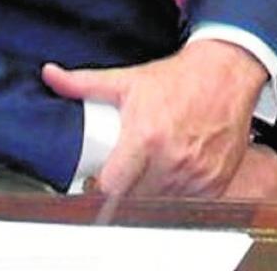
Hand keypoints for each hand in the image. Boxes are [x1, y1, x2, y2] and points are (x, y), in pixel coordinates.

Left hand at [42, 40, 268, 198]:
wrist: (225, 74)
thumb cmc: (177, 78)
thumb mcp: (127, 80)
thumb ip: (84, 83)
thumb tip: (51, 75)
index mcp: (146, 138)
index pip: (112, 186)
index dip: (100, 186)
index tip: (98, 179)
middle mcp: (172, 160)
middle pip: (136, 197)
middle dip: (126, 187)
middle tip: (124, 168)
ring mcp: (196, 175)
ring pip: (162, 202)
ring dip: (152, 191)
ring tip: (149, 167)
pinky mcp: (216, 182)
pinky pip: (189, 202)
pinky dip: (179, 192)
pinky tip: (173, 170)